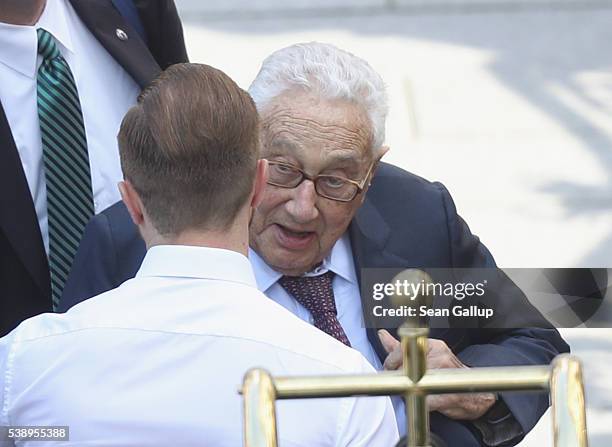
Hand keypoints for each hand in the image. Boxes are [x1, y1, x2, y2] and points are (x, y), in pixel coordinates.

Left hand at [378, 330, 496, 419]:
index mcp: (432, 345)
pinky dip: (421, 403)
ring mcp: (445, 374)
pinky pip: (423, 401)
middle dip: (398, 376)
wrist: (473, 395)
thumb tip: (382, 335)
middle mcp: (440, 356)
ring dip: (409, 390)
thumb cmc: (446, 374)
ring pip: (412, 384)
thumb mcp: (424, 356)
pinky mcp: (447, 395)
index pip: (402, 348)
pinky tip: (425, 400)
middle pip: (404, 367)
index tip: (389, 367)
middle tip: (401, 380)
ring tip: (416, 389)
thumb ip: (402, 348)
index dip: (391, 360)